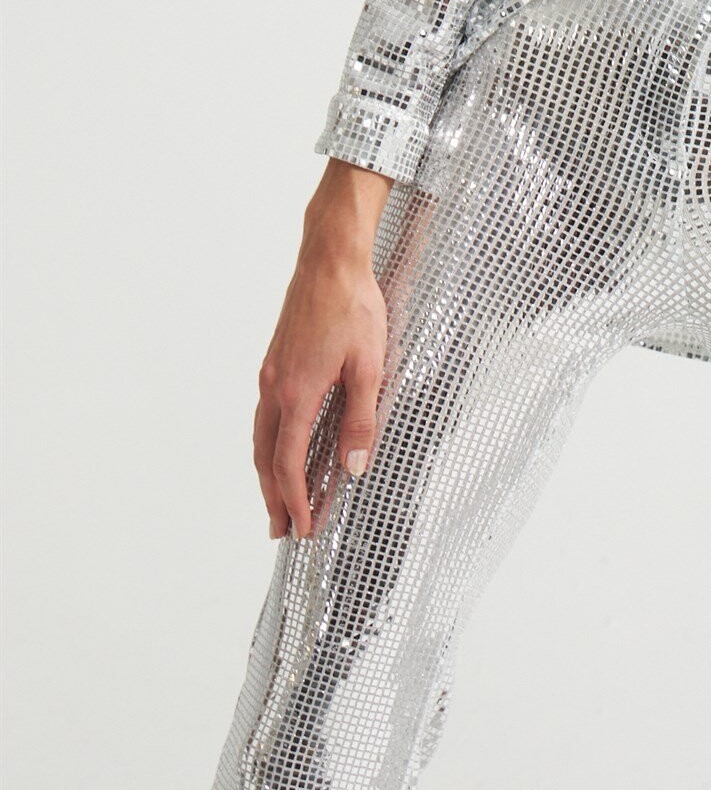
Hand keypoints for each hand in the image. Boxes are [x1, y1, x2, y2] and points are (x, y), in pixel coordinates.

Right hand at [254, 163, 393, 540]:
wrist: (330, 259)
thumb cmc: (353, 307)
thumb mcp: (369, 366)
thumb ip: (360, 418)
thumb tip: (353, 466)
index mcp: (296, 394)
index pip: (288, 463)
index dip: (294, 500)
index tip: (301, 528)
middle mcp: (274, 388)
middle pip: (265, 457)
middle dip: (273, 496)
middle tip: (280, 530)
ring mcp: (271, 373)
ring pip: (261, 436)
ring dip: (268, 472)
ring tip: (278, 499)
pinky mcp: (276, 361)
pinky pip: (266, 414)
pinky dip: (269, 443)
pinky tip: (283, 446)